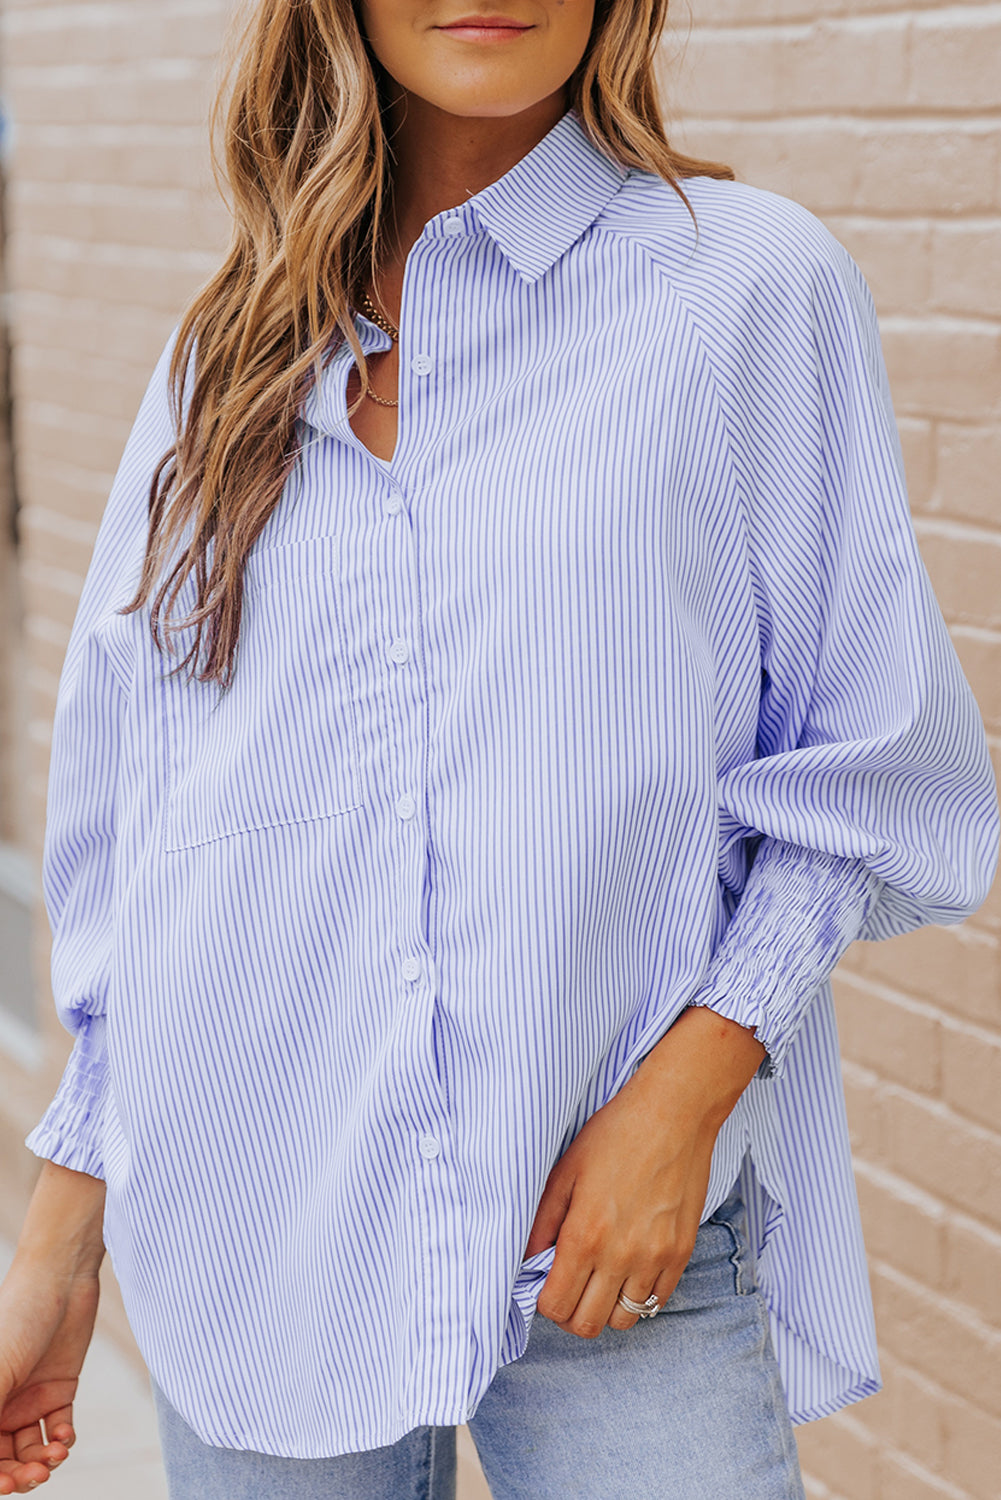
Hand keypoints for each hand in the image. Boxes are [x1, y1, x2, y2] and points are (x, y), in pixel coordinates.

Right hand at [0, 1257, 100, 1493]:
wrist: (61, 1280)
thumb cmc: (17, 1317)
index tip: (6, 1485)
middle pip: (3, 1458)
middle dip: (18, 1473)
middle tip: (37, 1475)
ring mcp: (28, 1398)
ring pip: (31, 1449)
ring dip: (43, 1460)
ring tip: (57, 1454)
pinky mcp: (58, 1389)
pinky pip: (57, 1429)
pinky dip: (61, 1440)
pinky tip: (65, 1436)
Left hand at [525, 1006, 765, 1337]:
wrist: (675, 1114)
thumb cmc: (616, 1134)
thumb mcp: (565, 1170)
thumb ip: (543, 1220)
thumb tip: (528, 1259)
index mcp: (584, 1234)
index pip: (556, 1306)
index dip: (545, 1302)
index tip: (547, 1283)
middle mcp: (620, 1255)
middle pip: (588, 1324)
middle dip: (571, 1312)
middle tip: (570, 1286)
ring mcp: (655, 1258)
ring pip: (624, 1320)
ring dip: (605, 1308)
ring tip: (600, 1280)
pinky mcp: (681, 1253)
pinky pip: (657, 1302)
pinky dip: (639, 1296)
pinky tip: (628, 1270)